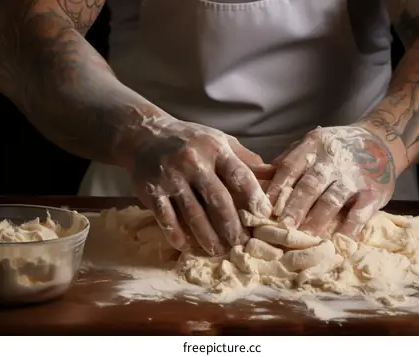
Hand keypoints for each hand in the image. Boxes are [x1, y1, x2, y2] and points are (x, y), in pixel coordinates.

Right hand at [125, 106, 272, 255]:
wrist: (144, 135)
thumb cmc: (191, 141)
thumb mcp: (220, 141)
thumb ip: (246, 159)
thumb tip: (275, 175)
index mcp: (215, 149)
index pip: (239, 175)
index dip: (253, 197)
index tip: (264, 216)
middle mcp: (193, 163)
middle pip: (218, 200)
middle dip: (232, 226)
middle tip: (242, 245)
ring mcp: (171, 177)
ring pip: (193, 214)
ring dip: (208, 237)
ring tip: (219, 252)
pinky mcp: (151, 191)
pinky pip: (167, 218)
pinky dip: (177, 235)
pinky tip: (187, 246)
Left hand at [266, 126, 395, 237]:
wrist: (381, 141)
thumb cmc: (337, 148)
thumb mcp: (313, 144)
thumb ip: (290, 160)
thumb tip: (260, 179)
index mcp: (314, 146)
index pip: (290, 166)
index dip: (277, 188)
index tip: (264, 208)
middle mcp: (333, 160)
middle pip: (310, 185)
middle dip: (294, 207)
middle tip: (281, 227)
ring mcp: (354, 177)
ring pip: (332, 200)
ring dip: (316, 220)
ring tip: (304, 238)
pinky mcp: (373, 193)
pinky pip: (359, 214)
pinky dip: (348, 230)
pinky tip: (336, 243)